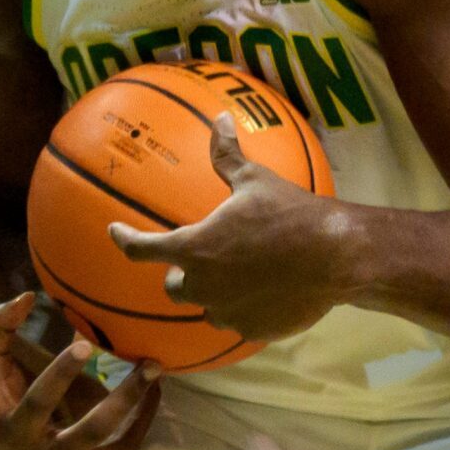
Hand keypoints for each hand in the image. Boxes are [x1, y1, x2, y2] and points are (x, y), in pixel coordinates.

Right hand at [0, 294, 160, 449]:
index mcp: (11, 432)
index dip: (60, 374)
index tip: (85, 344)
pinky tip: (152, 393)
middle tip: (149, 364)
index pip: (38, 404)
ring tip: (155, 372)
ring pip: (116, 445)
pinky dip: (141, 423)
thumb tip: (28, 297)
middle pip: (91, 432)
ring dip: (140, 409)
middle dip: (124, 399)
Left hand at [110, 115, 350, 342]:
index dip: (124, 239)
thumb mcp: (254, 179)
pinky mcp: (253, 331)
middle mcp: (203, 285)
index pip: (142, 249)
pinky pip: (238, 321)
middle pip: (174, 287)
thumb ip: (227, 155)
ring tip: (234, 279)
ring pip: (207, 308)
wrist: (334, 256)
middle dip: (180, 275)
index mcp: (194, 248)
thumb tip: (219, 118)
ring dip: (213, 295)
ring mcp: (227, 312)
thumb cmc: (288, 213)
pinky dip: (243, 309)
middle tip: (195, 261)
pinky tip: (263, 295)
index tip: (115, 232)